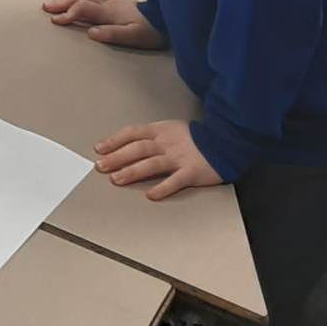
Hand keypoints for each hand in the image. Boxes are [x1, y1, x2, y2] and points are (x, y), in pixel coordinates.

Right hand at [42, 0, 164, 49]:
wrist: (170, 19)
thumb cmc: (152, 31)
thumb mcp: (133, 36)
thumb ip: (112, 34)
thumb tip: (91, 32)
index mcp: (110, 12)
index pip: (83, 8)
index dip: (68, 13)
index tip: (55, 21)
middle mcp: (110, 3)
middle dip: (63, 1)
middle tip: (47, 7)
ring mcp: (114, 0)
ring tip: (57, 1)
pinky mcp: (119, 1)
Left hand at [95, 120, 222, 200]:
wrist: (227, 142)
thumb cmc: (197, 139)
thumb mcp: (172, 130)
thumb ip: (152, 138)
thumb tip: (126, 147)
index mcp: (161, 131)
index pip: (133, 133)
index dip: (115, 141)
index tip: (99, 149)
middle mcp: (168, 143)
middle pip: (138, 149)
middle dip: (117, 157)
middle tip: (101, 166)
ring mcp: (180, 157)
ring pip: (152, 163)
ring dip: (132, 171)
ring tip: (117, 179)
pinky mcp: (192, 171)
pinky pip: (175, 181)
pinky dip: (162, 188)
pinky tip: (151, 195)